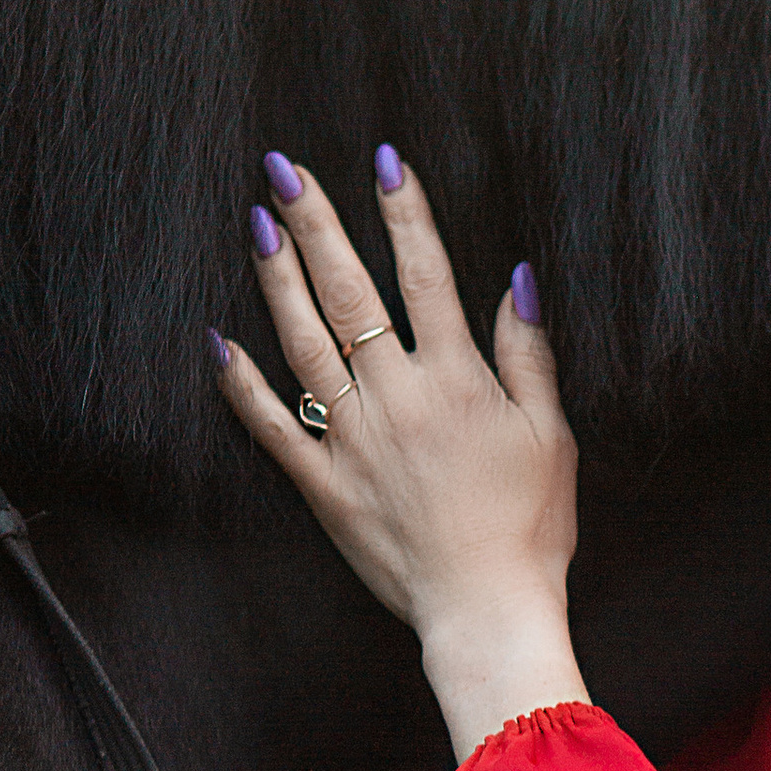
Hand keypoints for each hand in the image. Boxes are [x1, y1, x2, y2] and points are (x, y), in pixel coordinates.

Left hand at [214, 150, 588, 758]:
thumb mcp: (551, 434)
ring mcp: (352, 439)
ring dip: (276, 280)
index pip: (425, 275)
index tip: (384, 162)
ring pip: (302, 344)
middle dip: (316, 223)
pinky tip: (218, 342)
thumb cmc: (530, 525)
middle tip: (283, 168)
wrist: (485, 608)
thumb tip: (516, 279)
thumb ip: (527, 353)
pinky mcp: (324, 485)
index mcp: (456, 379)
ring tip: (258, 225)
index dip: (404, 213)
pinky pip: (272, 427)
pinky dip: (242, 385)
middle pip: (348, 292)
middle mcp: (396, 397)